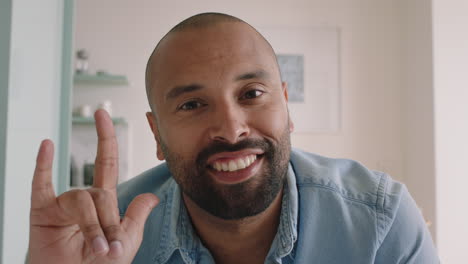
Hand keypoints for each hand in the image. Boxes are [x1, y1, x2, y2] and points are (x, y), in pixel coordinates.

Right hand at [28, 110, 158, 263]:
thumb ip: (136, 217)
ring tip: (99, 250)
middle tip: (112, 247)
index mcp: (102, 203)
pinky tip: (47, 146)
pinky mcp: (41, 213)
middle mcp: (81, 200)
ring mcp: (60, 205)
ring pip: (82, 200)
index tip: (104, 114)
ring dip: (94, 227)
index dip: (106, 138)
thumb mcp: (126, 242)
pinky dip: (43, 165)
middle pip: (100, 192)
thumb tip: (151, 196)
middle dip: (109, 221)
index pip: (105, 163)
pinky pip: (40, 185)